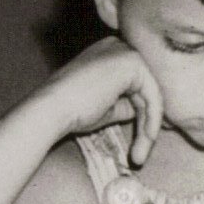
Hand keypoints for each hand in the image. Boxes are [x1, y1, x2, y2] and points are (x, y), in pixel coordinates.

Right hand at [40, 37, 164, 163]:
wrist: (51, 110)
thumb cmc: (71, 111)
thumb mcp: (106, 107)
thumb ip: (127, 104)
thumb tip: (146, 111)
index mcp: (109, 53)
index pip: (136, 84)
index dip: (145, 111)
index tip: (147, 136)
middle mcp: (119, 47)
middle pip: (145, 88)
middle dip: (149, 121)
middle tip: (144, 151)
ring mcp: (126, 52)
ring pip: (151, 94)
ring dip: (149, 127)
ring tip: (140, 155)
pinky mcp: (133, 62)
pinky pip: (152, 96)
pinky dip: (151, 121)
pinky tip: (146, 140)